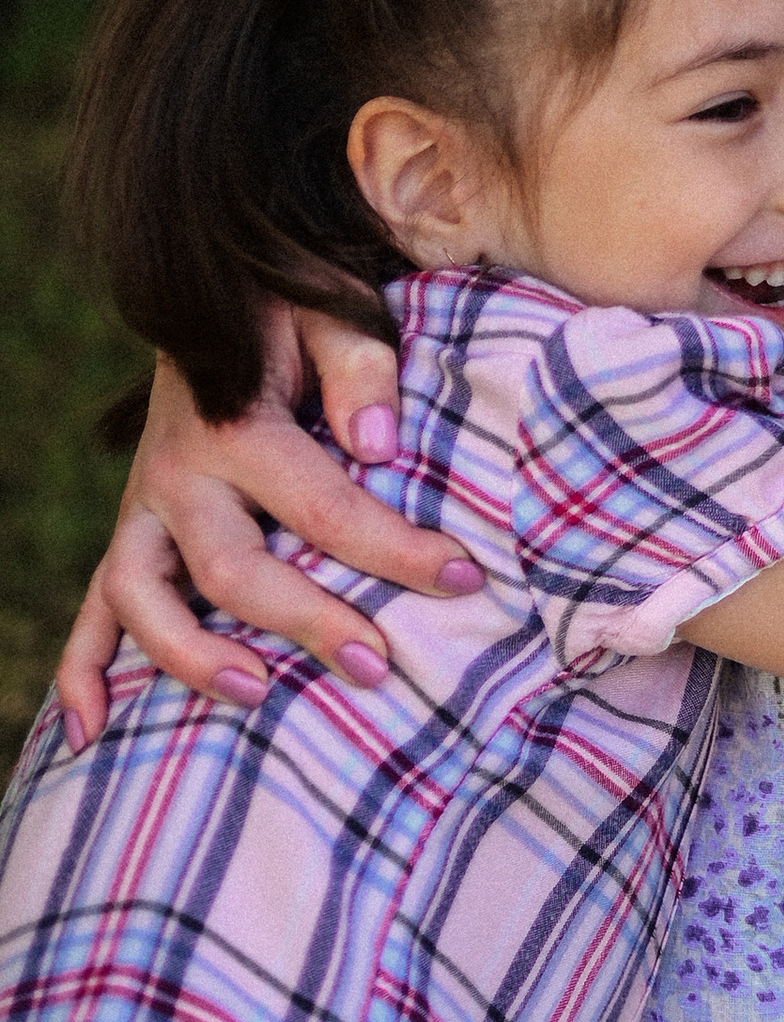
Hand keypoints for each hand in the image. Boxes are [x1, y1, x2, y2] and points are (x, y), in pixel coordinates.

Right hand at [53, 302, 479, 748]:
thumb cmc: (291, 305)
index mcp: (234, 423)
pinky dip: (83, 670)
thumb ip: (360, 365)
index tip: (462, 578)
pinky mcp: (132, 528)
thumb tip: (378, 447)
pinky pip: (93, 606)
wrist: (213, 288)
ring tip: (258, 696)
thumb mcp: (331, 307)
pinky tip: (90, 732)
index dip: (395, 550)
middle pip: (232, 569)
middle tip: (380, 666)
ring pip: (141, 597)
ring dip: (192, 656)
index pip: (323, 506)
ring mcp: (144, 506)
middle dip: (307, 622)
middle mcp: (177, 472)